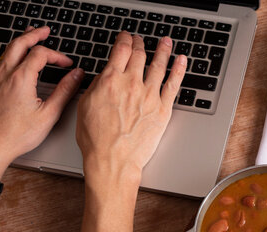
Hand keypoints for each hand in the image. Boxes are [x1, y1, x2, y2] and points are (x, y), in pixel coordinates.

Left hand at [0, 26, 82, 179]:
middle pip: (19, 44)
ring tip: (30, 37)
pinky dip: (11, 54)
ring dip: (21, 42)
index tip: (68, 64)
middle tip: (45, 31)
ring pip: (7, 51)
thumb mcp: (49, 114)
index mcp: (21, 79)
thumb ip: (65, 91)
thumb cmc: (17, 135)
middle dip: (34, 35)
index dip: (57, 55)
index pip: (40, 54)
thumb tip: (77, 76)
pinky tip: (14, 60)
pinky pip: (0, 62)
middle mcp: (5, 75)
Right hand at [76, 31, 185, 190]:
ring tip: (165, 41)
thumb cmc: (97, 140)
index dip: (125, 39)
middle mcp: (131, 84)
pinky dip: (179, 69)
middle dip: (140, 43)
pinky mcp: (163, 109)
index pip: (121, 50)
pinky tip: (182, 60)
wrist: (114, 160)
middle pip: (139, 55)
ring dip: (163, 50)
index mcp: (110, 81)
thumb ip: (97, 86)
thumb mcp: (85, 106)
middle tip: (141, 39)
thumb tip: (105, 75)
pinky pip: (174, 84)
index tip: (126, 36)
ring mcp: (149, 96)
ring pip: (159, 65)